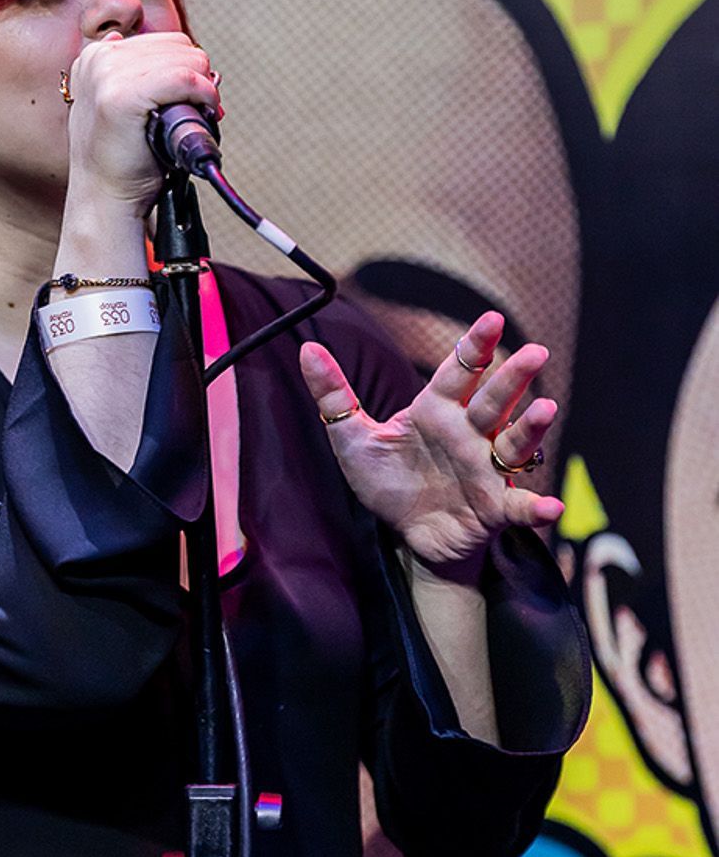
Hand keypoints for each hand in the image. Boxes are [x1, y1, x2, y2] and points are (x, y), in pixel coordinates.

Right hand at [64, 31, 218, 217]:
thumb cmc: (121, 160)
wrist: (105, 198)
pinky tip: (202, 113)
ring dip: (203, 87)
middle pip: (180, 45)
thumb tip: (188, 59)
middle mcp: (98, 59)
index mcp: (96, 56)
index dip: (187, 69)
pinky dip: (203, 95)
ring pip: (187, 59)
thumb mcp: (123, 105)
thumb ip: (138, 76)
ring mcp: (106, 75)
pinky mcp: (121, 96)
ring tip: (193, 116)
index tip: (189, 99)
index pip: (165, 41)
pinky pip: (184, 79)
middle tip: (195, 111)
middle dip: (197, 77)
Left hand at [299, 310, 563, 578]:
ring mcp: (486, 469)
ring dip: (532, 427)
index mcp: (437, 411)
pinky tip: (550, 507)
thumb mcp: (353, 439)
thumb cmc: (389, 482)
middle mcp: (468, 434)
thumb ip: (334, 395)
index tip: (491, 319)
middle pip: (494, 400)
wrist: (406, 537)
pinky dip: (536, 507)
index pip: (458, 371)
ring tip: (547, 408)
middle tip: (535, 351)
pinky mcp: (494, 508)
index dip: (475, 345)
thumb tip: (306, 348)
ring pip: (513, 443)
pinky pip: (519, 506)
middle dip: (513, 377)